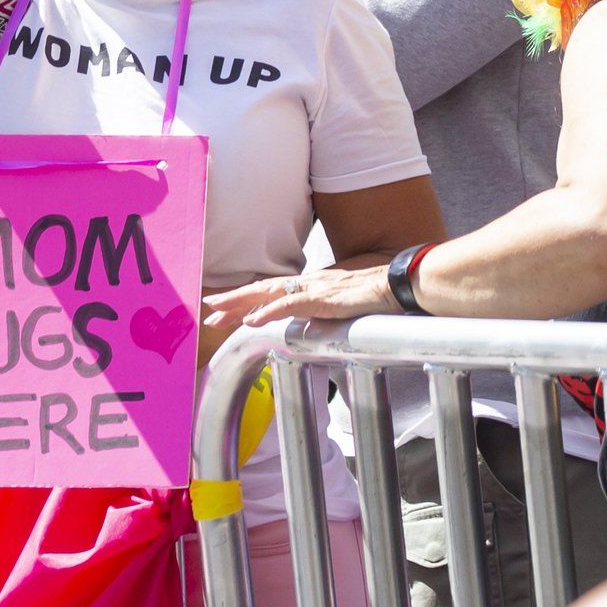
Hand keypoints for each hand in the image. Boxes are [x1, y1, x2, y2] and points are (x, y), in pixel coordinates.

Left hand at [206, 266, 396, 328]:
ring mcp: (314, 290)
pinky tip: (252, 320)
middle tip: (209, 310)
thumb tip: (314, 322)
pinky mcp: (322, 299)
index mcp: (311, 287)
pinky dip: (269, 312)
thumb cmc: (376, 296)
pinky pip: (290, 306)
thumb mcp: (343, 306)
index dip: (248, 300)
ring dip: (241, 302)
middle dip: (234, 300)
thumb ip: (326, 311)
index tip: (225, 309)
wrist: (397, 286)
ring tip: (218, 311)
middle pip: (262, 290)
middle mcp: (307, 284)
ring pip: (268, 294)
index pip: (272, 293)